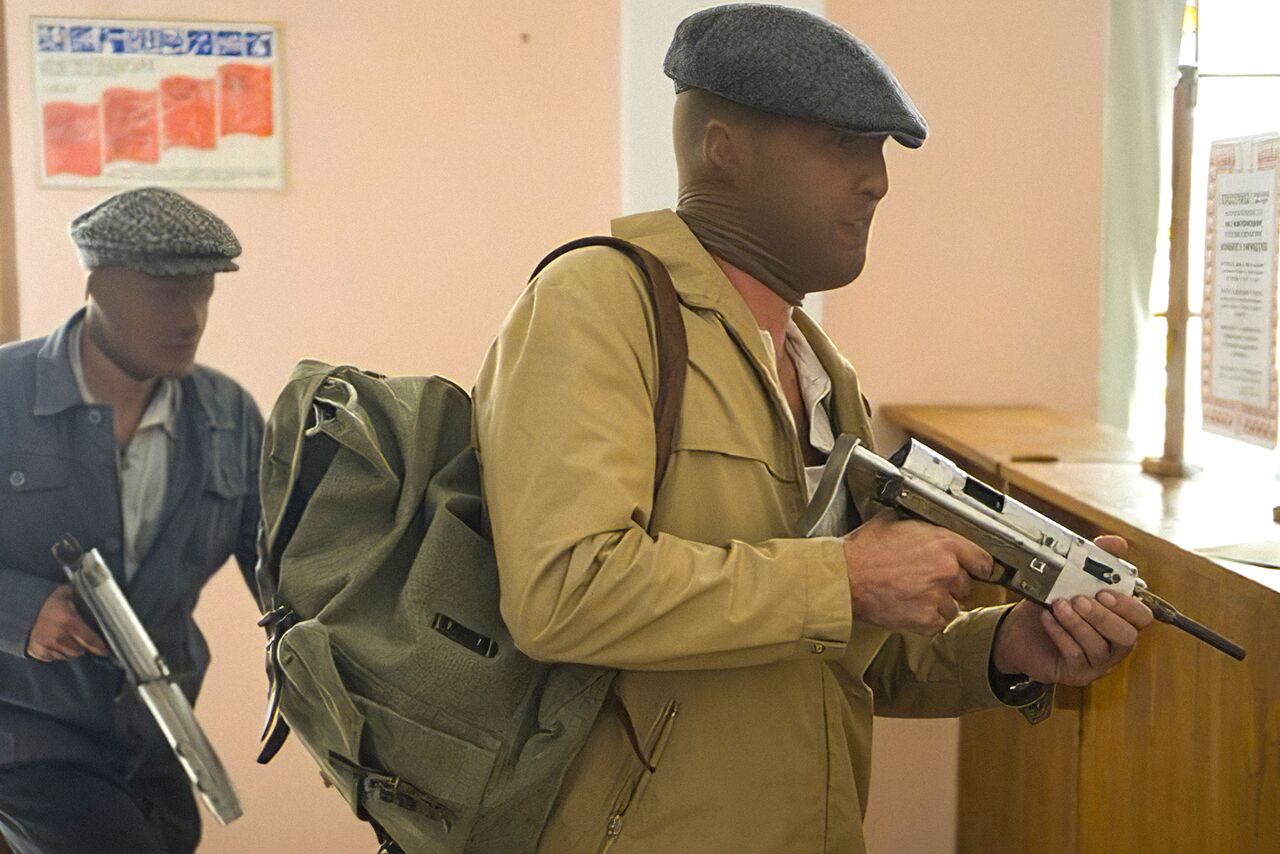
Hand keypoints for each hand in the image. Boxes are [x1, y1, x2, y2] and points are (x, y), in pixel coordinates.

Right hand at [26, 584, 108, 662]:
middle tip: (82, 639)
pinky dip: (57, 653)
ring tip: (69, 641)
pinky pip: (53, 658)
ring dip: (71, 650)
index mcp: (69, 622)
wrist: (18, 608)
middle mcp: (59, 637)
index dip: (100, 647)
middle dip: (83, 646)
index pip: (91, 640)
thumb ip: (80, 598)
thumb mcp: (65, 594)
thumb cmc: (45, 600)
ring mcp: (47, 646)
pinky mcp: (37, 652)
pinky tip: (56, 644)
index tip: (106, 650)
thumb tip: (96, 596)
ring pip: (67, 656)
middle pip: (79, 651)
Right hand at [841, 510, 996, 634]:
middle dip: (949, 584)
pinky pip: (937, 624)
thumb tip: (923, 527)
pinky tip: (909, 608)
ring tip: (914, 596)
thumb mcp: (893, 523)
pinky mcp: (926, 619)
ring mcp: (937, 597)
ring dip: (938, 604)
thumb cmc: (862, 551)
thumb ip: (919, 527)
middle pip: (966, 585)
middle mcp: (946, 570)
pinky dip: (926, 620)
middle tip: (927, 581)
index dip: (976, 566)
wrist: (845, 578)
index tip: (972, 570)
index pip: (983, 561)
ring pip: (952, 607)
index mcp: (944, 543)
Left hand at [992, 535, 1153, 686]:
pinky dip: (1061, 635)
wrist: (1019, 630)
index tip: (1104, 591)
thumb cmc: (1053, 604)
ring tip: (1058, 606)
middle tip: (1079, 600)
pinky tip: (1048, 620)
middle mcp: (1116, 643)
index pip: (1142, 617)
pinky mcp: (1077, 673)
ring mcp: (1098, 661)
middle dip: (1103, 617)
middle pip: (1126, 637)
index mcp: (1121, 619)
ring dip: (1078, 624)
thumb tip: (1115, 542)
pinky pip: (1075, 657)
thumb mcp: (1071, 579)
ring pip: (1099, 648)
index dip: (1127, 605)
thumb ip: (1096, 560)